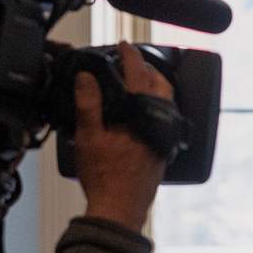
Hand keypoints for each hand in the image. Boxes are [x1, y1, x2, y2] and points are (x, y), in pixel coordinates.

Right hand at [75, 41, 171, 232]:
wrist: (121, 207)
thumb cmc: (105, 176)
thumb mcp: (88, 136)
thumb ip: (88, 103)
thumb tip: (86, 77)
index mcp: (142, 115)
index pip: (138, 76)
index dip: (130, 57)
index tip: (124, 45)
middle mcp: (160, 124)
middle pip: (161, 86)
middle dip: (149, 70)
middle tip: (134, 61)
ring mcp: (165, 137)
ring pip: (166, 103)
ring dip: (154, 88)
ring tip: (139, 82)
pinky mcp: (165, 149)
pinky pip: (165, 120)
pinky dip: (155, 108)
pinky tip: (144, 112)